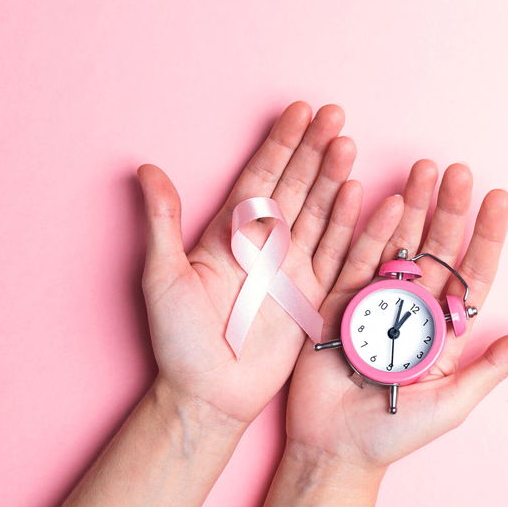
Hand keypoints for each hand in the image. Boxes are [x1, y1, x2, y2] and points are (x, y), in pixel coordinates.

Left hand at [135, 102, 362, 423]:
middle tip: (334, 113)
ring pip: (320, 211)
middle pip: (297, 185)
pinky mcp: (312, 295)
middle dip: (315, 148)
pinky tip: (361, 194)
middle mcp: (266, 245)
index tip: (298, 111)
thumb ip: (162, 220)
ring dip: (334, 177)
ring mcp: (292, 268)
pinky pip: (336, 252)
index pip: (261, 176)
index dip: (280, 143)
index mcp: (230, 234)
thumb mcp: (162, 276)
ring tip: (347, 143)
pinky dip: (351, 224)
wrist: (208, 395)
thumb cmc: (177, 341)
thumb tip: (146, 169)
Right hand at [285, 161, 507, 469]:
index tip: (499, 197)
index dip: (487, 235)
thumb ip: (493, 365)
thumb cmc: (396, 432)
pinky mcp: (341, 299)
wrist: (336, 449)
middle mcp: (414, 304)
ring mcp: (377, 298)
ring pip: (400, 242)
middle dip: (450, 208)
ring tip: (424, 168)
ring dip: (413, 205)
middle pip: (438, 247)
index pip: (473, 271)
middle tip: (459, 170)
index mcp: (445, 325)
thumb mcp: (453, 400)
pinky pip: (357, 257)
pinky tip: (383, 198)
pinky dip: (370, 228)